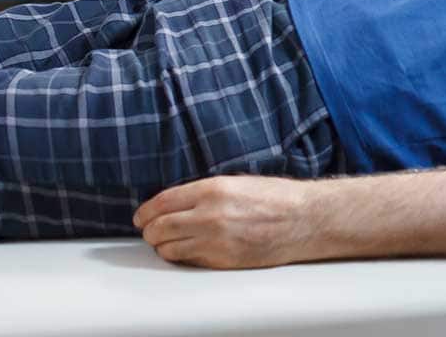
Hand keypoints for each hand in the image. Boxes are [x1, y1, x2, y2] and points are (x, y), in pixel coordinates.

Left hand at [135, 174, 318, 269]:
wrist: (304, 219)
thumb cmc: (276, 198)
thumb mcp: (235, 183)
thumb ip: (203, 193)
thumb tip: (175, 204)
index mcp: (212, 189)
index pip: (163, 202)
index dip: (146, 211)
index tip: (141, 217)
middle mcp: (210, 214)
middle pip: (160, 227)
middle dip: (150, 230)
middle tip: (150, 230)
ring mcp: (215, 240)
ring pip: (169, 249)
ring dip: (163, 246)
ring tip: (168, 242)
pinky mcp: (223, 261)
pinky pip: (189, 261)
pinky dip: (182, 257)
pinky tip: (188, 250)